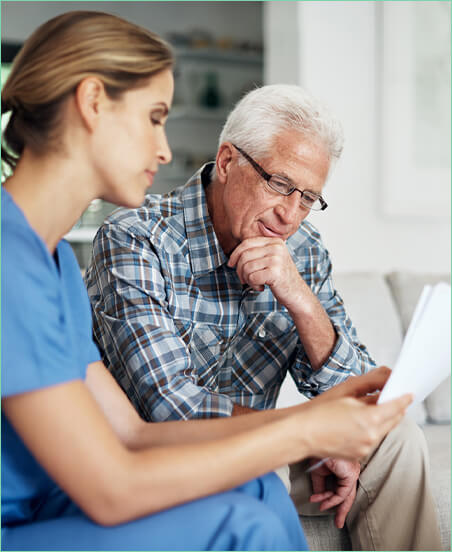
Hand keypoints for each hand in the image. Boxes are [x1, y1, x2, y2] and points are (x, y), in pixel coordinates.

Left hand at [227, 237, 305, 311]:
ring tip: (256, 283)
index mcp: (275, 242)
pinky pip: (252, 277)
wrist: (297, 294)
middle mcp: (276, 248)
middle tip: (245, 279)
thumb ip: (256, 254)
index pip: (247, 243)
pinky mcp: (275, 272)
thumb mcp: (270, 260)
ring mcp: (277, 259)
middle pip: (244, 256)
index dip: (235, 254)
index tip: (230, 264)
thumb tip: (232, 258)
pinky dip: (253, 285)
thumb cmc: (280, 278)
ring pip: (246, 267)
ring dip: (247, 279)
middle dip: (240, 270)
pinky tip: (262, 287)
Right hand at [297, 367, 412, 460]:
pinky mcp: (360, 455)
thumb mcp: (346, 390)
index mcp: (370, 418)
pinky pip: (373, 439)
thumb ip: (372, 382)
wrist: (301, 433)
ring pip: (384, 430)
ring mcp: (366, 448)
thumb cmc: (319, 410)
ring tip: (370, 407)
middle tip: (391, 396)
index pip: (397, 406)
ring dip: (383, 418)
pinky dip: (372, 429)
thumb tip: (388, 376)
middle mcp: (372, 436)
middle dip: (395, 408)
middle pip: (394, 420)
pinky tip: (358, 421)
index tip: (408, 392)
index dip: (404, 398)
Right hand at [309, 457, 359, 528]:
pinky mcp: (350, 475)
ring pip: (346, 496)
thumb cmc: (318, 450)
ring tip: (322, 509)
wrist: (318, 441)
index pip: (342, 487)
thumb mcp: (317, 470)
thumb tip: (318, 497)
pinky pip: (341, 493)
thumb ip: (319, 484)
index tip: (324, 507)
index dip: (333, 499)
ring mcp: (352, 472)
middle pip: (348, 495)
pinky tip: (322, 503)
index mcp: (344, 468)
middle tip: (338, 523)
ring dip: (334, 506)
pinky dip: (331, 500)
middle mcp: (350, 470)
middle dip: (342, 510)